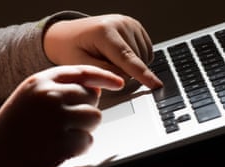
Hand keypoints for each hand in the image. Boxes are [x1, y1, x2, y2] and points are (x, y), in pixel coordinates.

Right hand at [0, 65, 123, 166]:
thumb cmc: (15, 129)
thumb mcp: (32, 98)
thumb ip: (62, 88)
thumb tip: (96, 89)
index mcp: (39, 82)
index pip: (82, 72)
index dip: (103, 76)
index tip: (118, 81)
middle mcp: (49, 95)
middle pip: (92, 97)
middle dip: (86, 110)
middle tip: (66, 123)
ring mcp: (56, 118)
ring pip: (94, 117)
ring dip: (84, 129)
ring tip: (61, 136)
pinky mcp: (61, 142)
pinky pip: (88, 140)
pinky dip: (79, 147)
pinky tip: (59, 150)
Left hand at [43, 14, 162, 89]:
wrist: (69, 34)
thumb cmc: (71, 49)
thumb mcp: (80, 64)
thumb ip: (103, 72)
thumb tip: (124, 80)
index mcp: (105, 31)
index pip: (127, 58)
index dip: (142, 74)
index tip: (156, 85)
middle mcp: (121, 23)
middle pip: (136, 61)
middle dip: (124, 71)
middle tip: (104, 64)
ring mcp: (131, 24)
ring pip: (143, 58)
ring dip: (131, 66)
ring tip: (111, 58)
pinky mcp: (137, 27)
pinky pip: (146, 52)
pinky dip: (137, 59)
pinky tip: (121, 55)